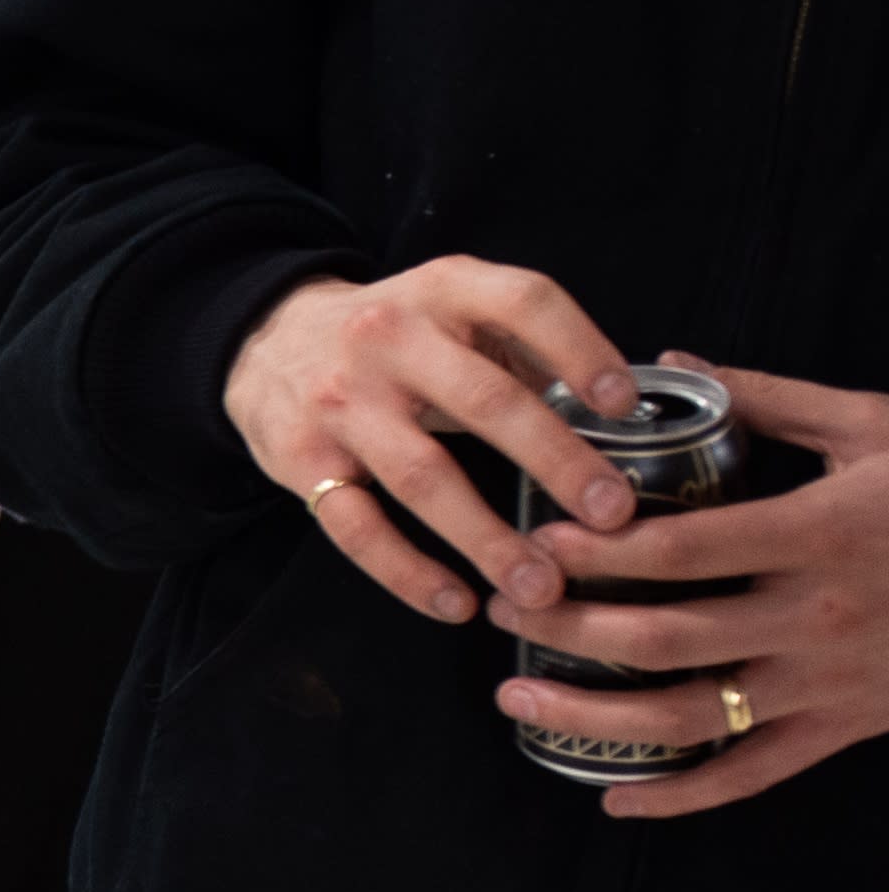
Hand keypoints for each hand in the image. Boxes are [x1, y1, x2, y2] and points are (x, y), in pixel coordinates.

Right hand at [227, 258, 639, 624]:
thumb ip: (526, 348)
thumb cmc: (396, 337)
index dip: (581, 349)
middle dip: (556, 461)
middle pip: (483, 400)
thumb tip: (621, 418)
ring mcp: (340, 403)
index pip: (524, 302)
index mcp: (444, 289)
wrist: (266, 342)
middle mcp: (388, 338)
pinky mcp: (301, 461)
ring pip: (421, 476)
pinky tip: (457, 603)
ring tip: (542, 588)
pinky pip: (357, 527)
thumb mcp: (455, 310)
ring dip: (487, 537)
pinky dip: (407, 572)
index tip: (624, 405)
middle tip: (612, 515)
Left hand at [490, 358, 888, 815]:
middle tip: (502, 606)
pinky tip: (612, 800)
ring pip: (690, 719)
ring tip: (517, 694)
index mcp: (821, 533)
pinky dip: (679, 799)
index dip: (593, 552)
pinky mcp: (849, 728)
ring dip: (591, 716)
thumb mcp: (874, 427)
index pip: (680, 551)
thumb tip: (672, 361)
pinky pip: (752, 776)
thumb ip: (769, 400)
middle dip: (566, 627)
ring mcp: (832, 682)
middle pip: (664, 638)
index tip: (532, 541)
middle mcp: (819, 615)